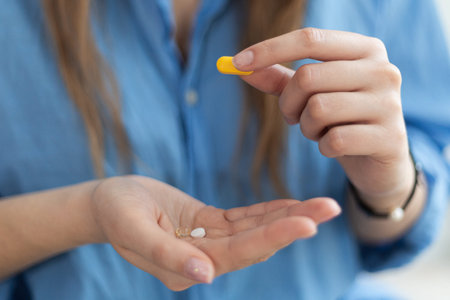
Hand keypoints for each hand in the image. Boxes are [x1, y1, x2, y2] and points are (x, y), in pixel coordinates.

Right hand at [90, 175, 339, 290]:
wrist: (107, 203)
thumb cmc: (115, 214)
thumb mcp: (135, 230)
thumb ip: (168, 256)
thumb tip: (206, 276)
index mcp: (185, 268)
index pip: (238, 254)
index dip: (273, 236)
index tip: (308, 223)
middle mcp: (203, 260)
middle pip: (256, 243)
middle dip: (293, 225)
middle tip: (330, 208)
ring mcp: (209, 243)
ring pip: (256, 231)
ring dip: (288, 216)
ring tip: (322, 205)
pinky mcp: (210, 225)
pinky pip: (245, 219)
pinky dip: (268, 211)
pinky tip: (292, 205)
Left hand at [234, 28, 413, 207]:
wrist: (380, 159)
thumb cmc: (342, 118)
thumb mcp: (312, 94)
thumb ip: (280, 78)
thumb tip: (240, 67)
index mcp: (365, 49)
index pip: (310, 39)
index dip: (269, 49)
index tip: (237, 63)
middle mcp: (382, 70)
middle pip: (308, 77)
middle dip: (288, 103)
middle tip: (293, 117)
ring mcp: (389, 103)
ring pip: (318, 109)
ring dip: (306, 127)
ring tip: (319, 131)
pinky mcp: (390, 137)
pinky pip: (334, 140)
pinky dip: (324, 147)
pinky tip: (335, 146)